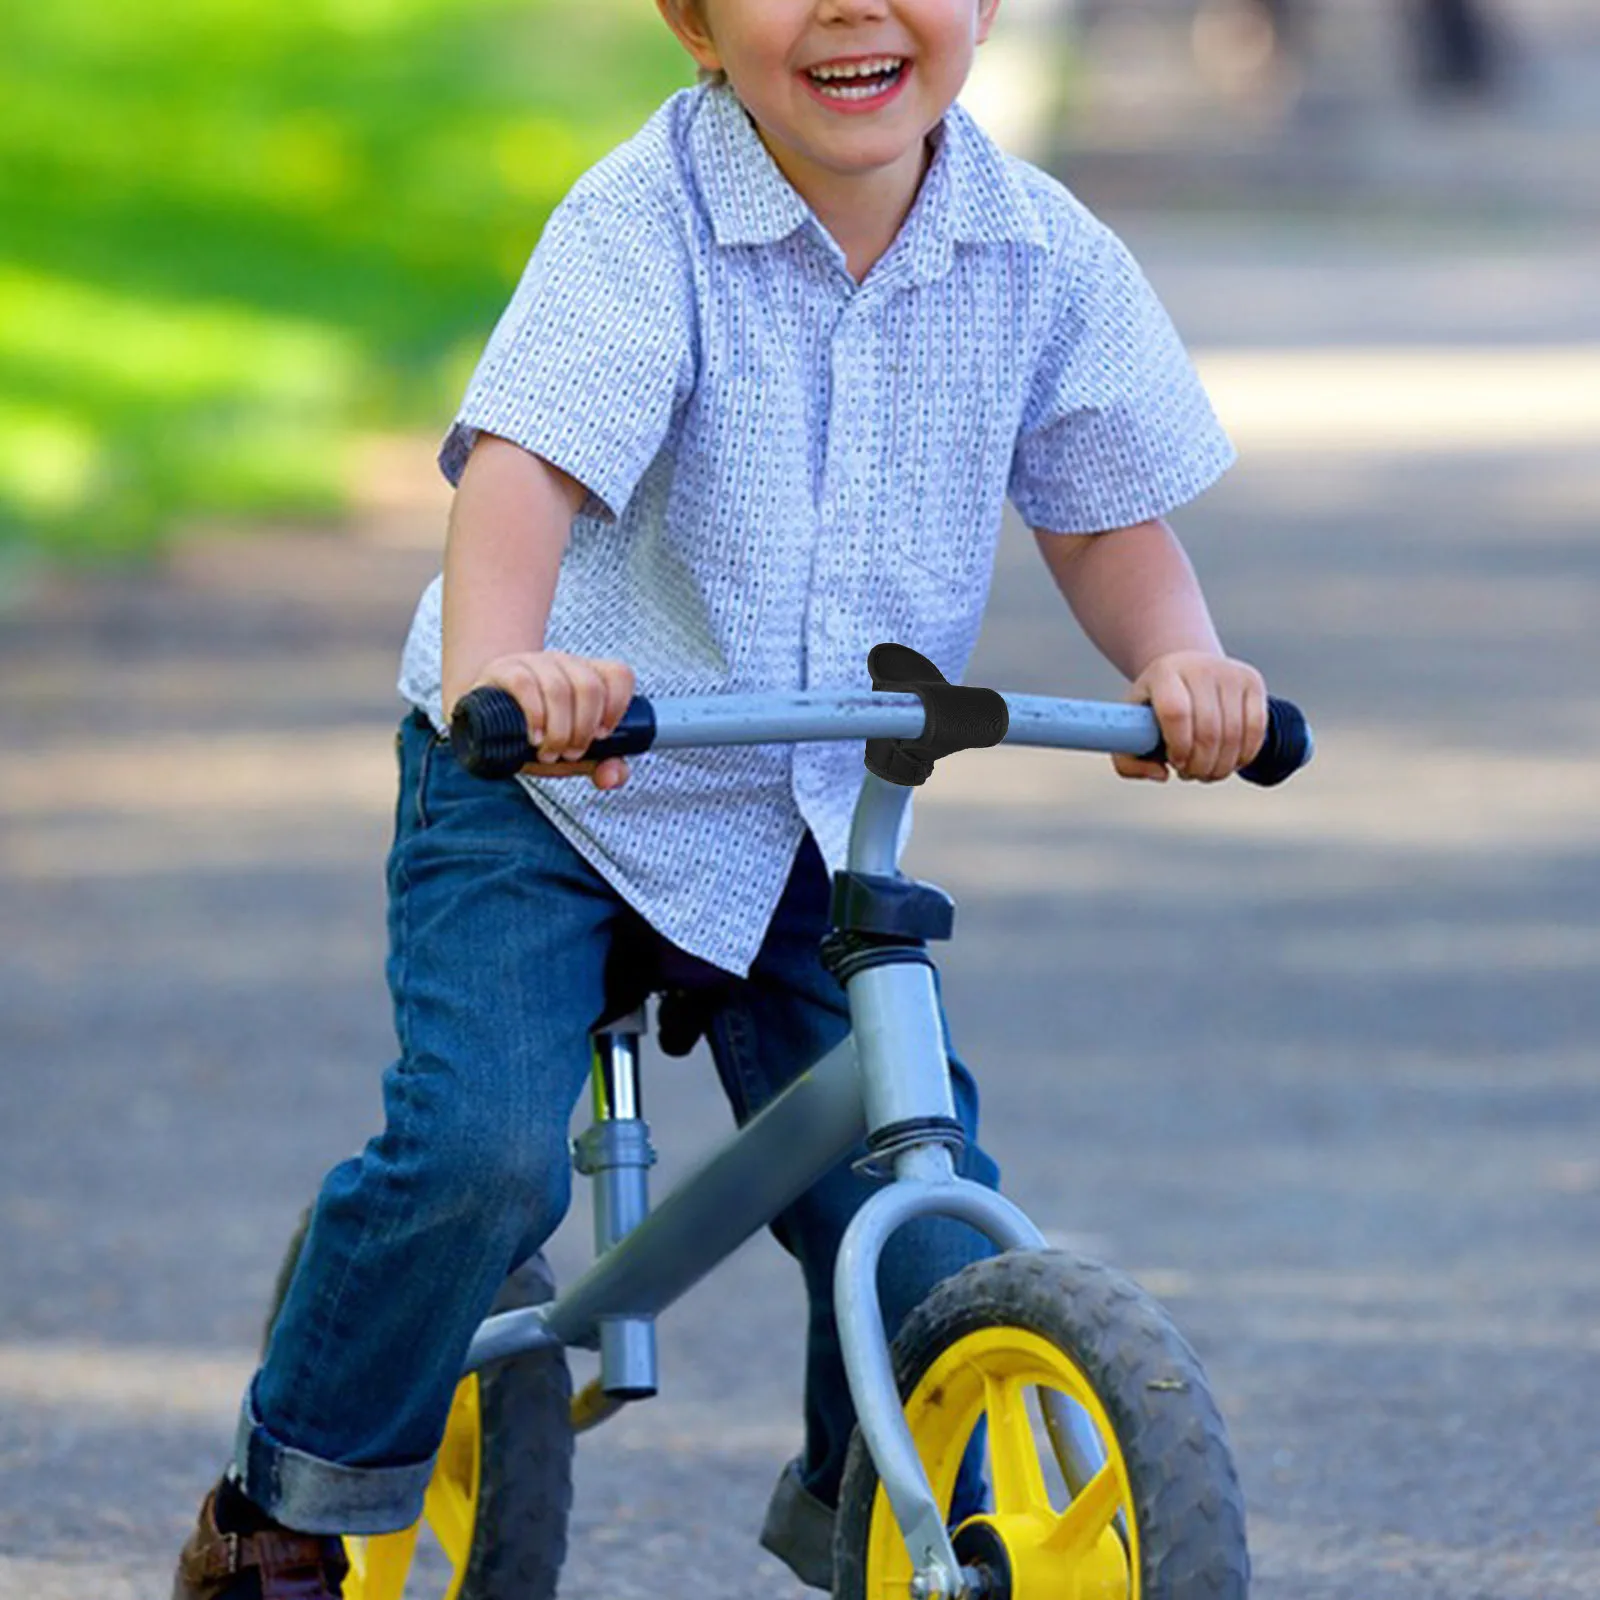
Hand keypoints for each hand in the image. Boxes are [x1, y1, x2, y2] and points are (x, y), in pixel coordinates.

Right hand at [463, 651, 635, 789]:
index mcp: (590, 675)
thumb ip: (603, 765)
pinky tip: (533, 737)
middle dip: (583, 729)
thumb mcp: (574, 750)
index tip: (602, 737)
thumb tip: (613, 777)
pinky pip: (525, 684)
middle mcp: (566, 663)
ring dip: (559, 730)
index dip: (617, 707)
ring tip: (548, 752)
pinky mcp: (505, 670)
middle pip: (589, 686)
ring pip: (558, 688)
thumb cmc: (540, 732)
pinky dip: (535, 715)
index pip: (619, 675)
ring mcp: (535, 663)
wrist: (490, 719)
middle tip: (570, 753)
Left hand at [1113, 651, 1266, 782]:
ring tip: (1205, 771)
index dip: (1178, 746)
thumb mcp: (1129, 727)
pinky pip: (1256, 730)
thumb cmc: (1154, 708)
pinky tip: (1227, 762)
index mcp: (1163, 673)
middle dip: (1199, 765)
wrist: (1185, 672)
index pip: (1175, 713)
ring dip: (1220, 766)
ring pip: (1234, 735)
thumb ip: (1128, 761)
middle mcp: (1199, 667)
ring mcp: (1230, 672)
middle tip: (1189, 773)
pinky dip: (1243, 756)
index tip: (1174, 762)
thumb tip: (1162, 775)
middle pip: (1208, 730)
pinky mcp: (1253, 682)